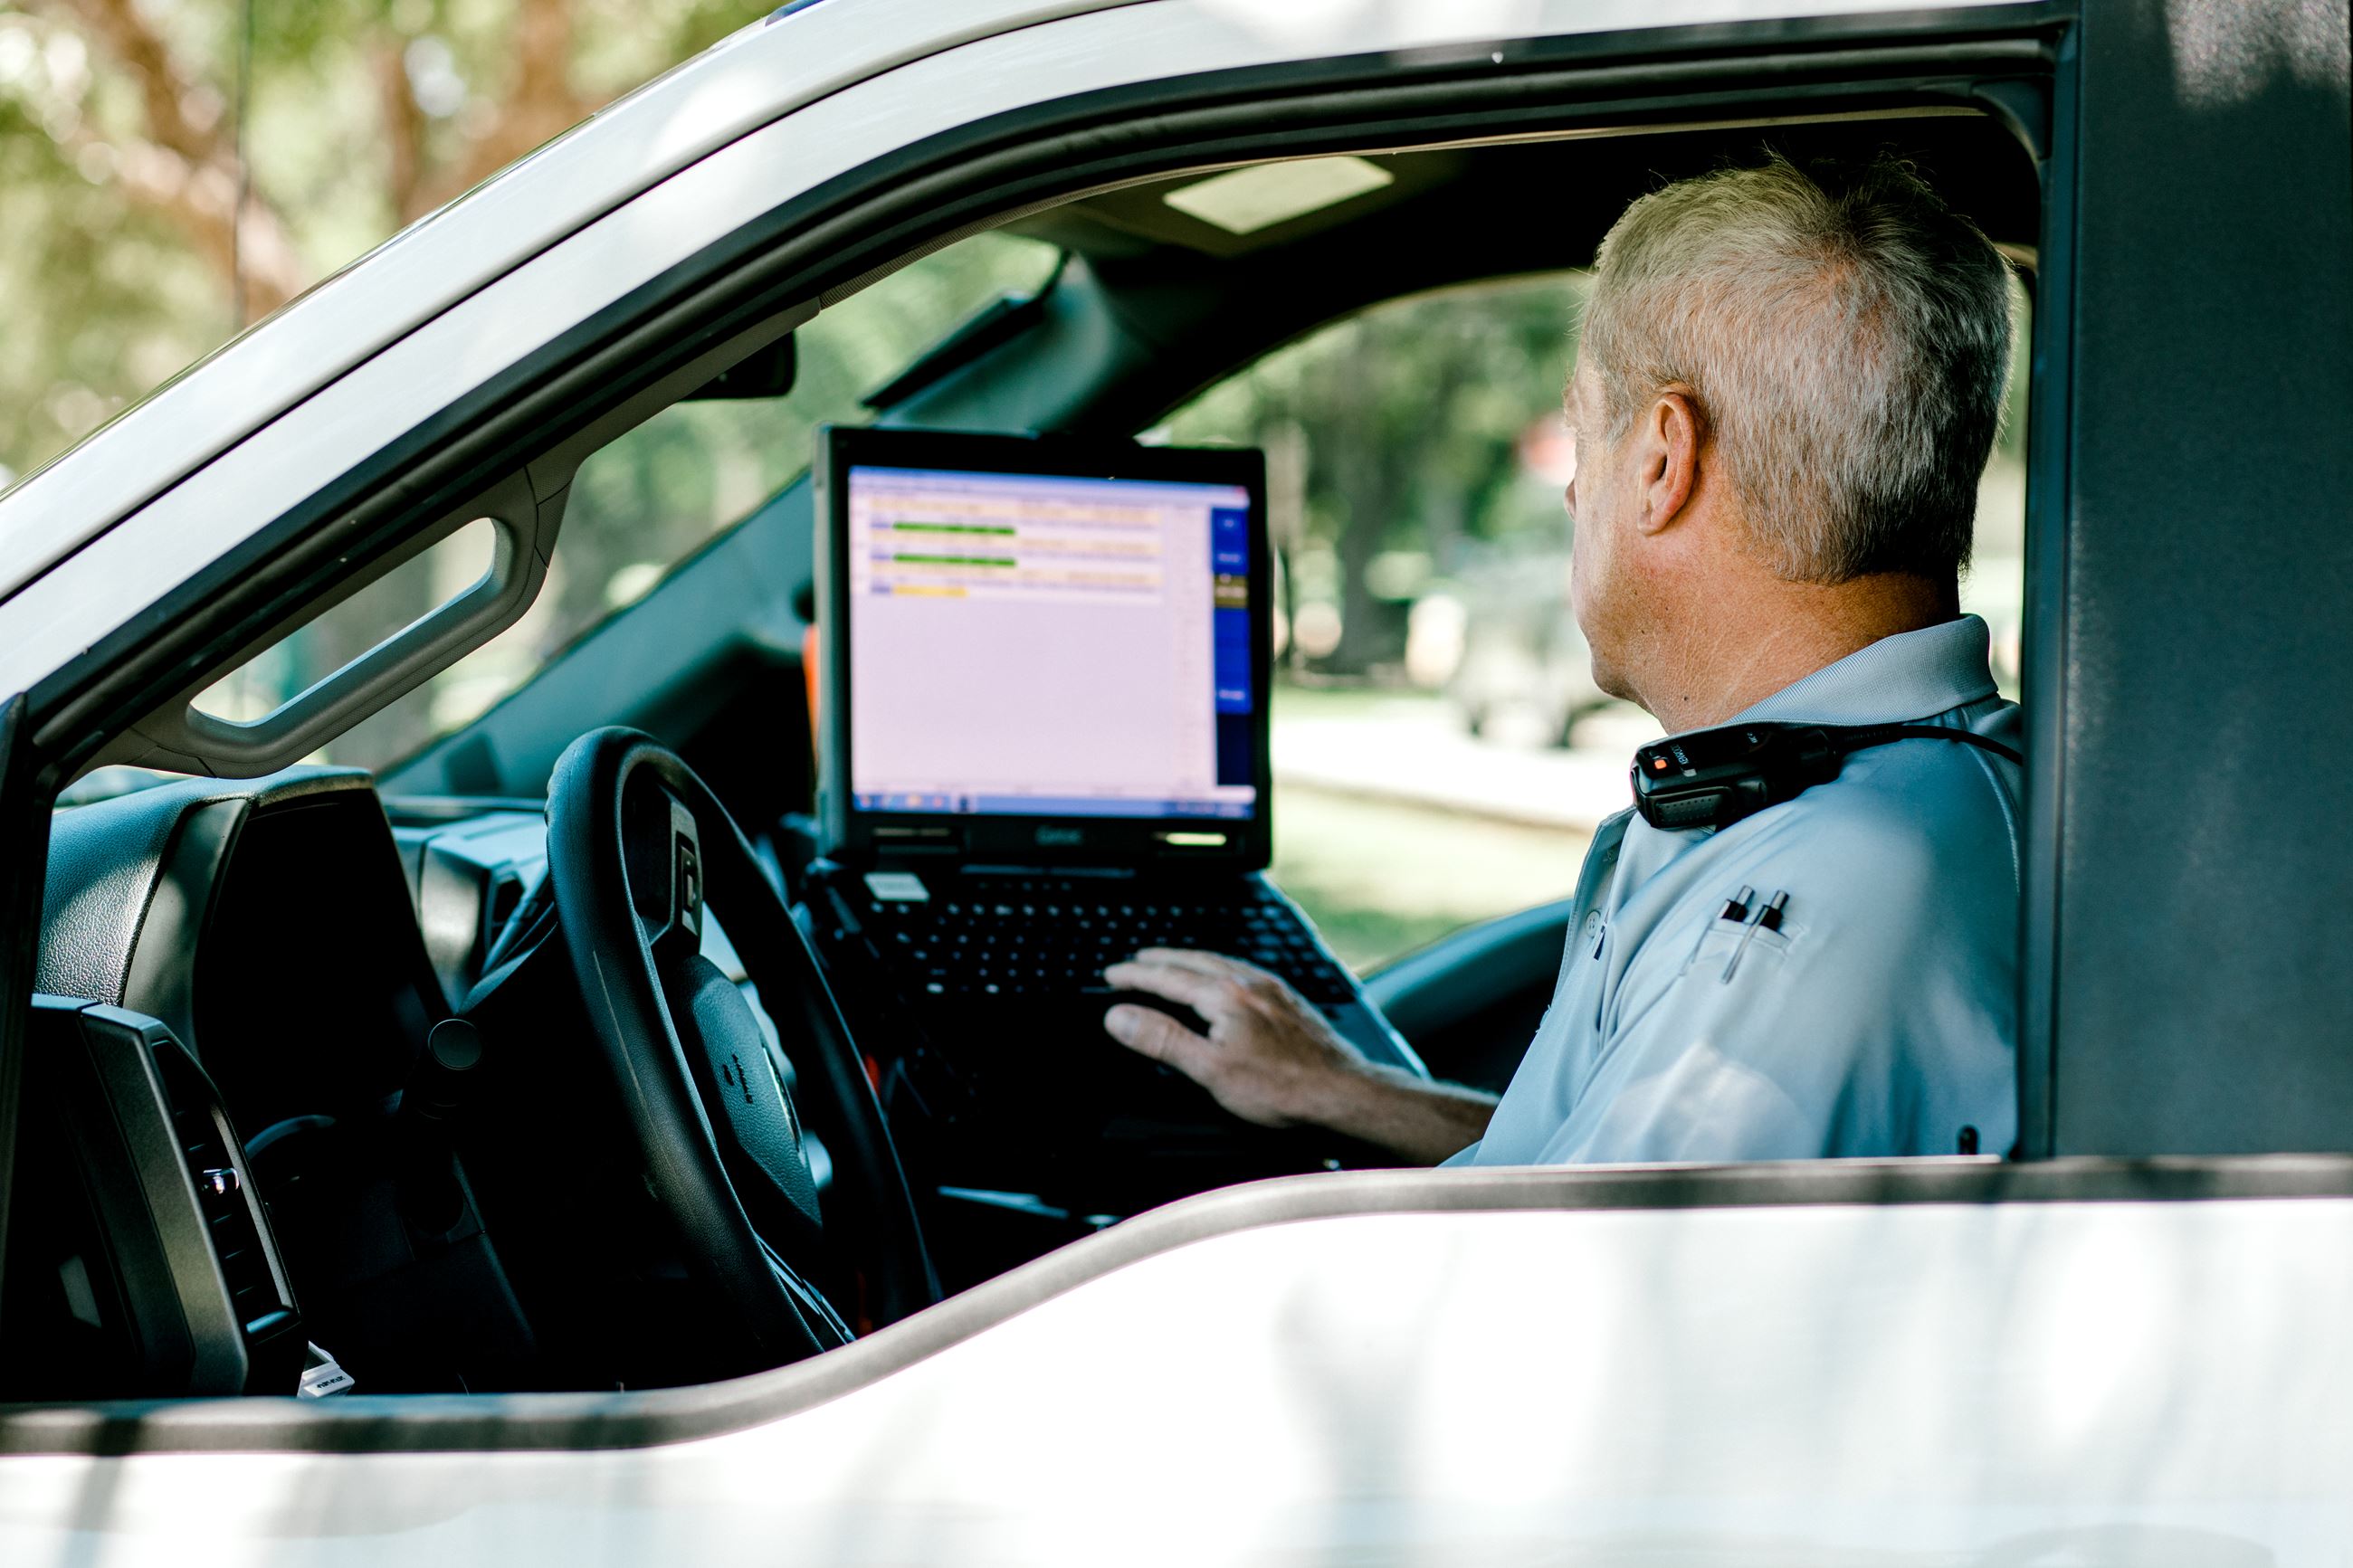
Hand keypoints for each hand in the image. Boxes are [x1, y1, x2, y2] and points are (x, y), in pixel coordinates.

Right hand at [1101, 948, 1367, 1128]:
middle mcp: (1249, 983)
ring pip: (1221, 963)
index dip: (1135, 976)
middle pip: (1193, 962)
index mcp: (1224, 996)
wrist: (1341, 1091)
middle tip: (1135, 961)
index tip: (1111, 975)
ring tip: (1175, 963)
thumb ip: (1163, 1039)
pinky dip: (1221, 969)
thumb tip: (1121, 1016)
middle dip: (1160, 961)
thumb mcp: (1210, 1069)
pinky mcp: (1289, 1000)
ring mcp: (1272, 989)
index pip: (1167, 978)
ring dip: (1191, 960)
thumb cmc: (1282, 1087)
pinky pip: (1245, 972)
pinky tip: (1226, 980)